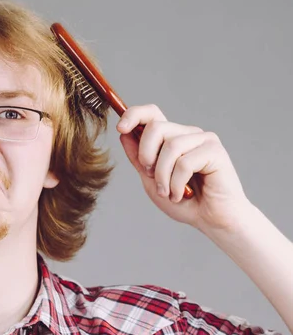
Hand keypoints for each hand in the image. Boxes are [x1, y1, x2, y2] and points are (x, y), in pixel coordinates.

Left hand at [117, 104, 250, 233]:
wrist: (211, 220)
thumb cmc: (185, 202)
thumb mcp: (152, 182)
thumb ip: (139, 160)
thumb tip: (124, 135)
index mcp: (172, 138)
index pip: (152, 113)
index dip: (134, 115)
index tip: (120, 128)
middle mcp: (188, 134)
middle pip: (157, 127)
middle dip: (146, 155)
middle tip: (151, 177)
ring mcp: (203, 140)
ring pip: (170, 146)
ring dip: (162, 176)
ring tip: (168, 193)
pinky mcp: (215, 151)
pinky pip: (185, 162)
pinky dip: (177, 184)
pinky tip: (181, 195)